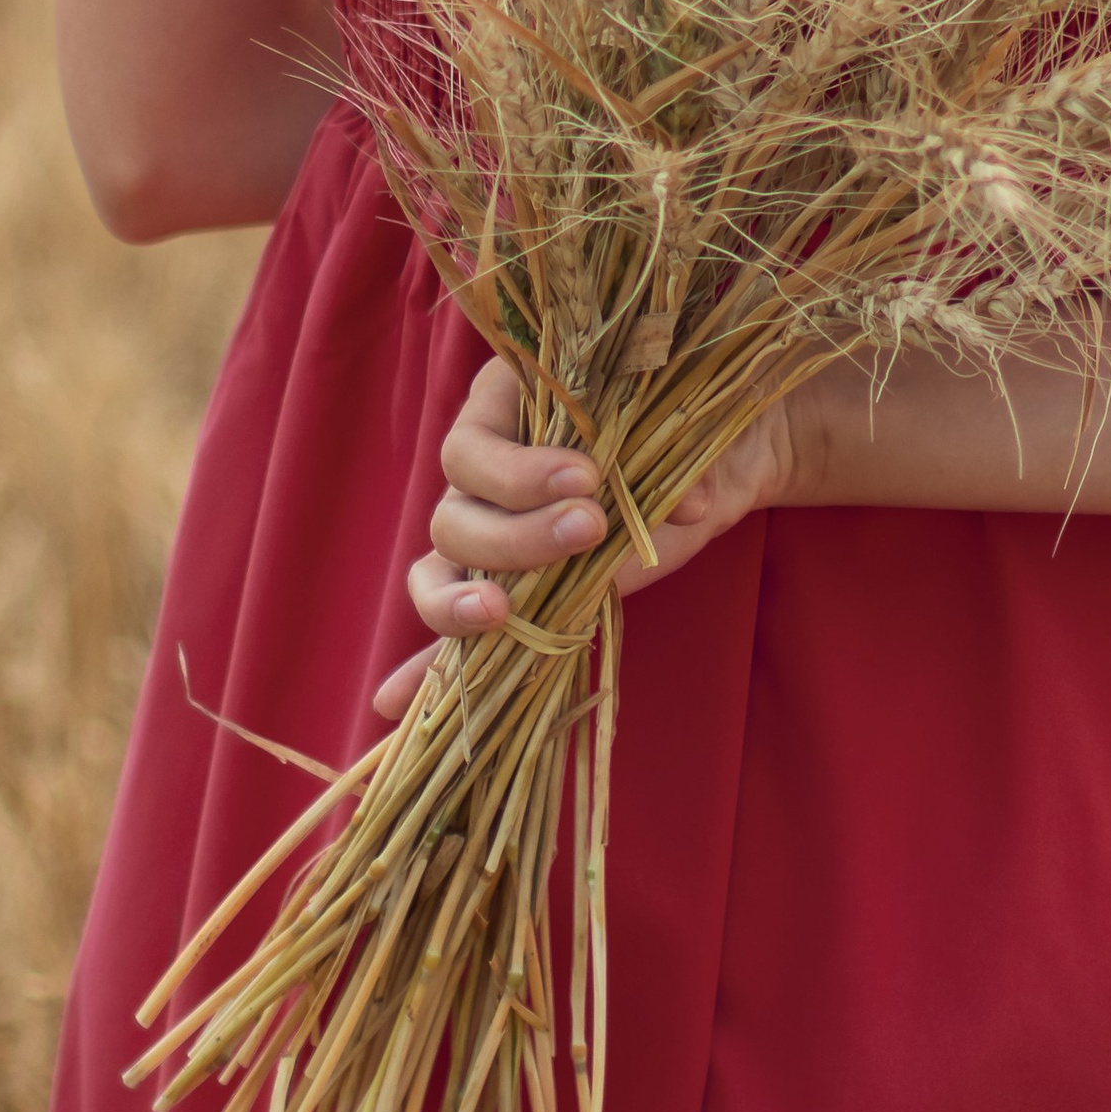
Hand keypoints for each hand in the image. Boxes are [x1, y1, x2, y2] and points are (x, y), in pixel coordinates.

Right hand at [374, 356, 798, 718]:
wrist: (719, 460)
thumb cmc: (687, 424)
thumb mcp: (679, 432)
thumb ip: (673, 462)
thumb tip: (689, 506)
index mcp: (504, 409)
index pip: (474, 447)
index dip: (519, 470)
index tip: (588, 478)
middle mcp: (482, 474)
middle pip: (455, 515)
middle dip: (516, 535)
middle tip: (588, 529)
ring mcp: (490, 535)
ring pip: (442, 567)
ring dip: (460, 598)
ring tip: (501, 613)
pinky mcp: (511, 589)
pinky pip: (453, 626)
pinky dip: (423, 667)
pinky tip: (391, 702)